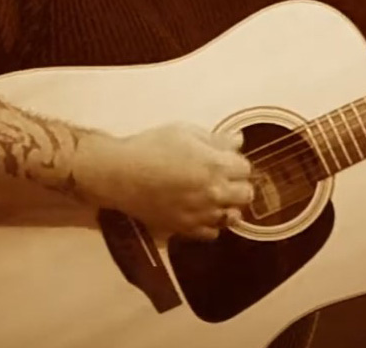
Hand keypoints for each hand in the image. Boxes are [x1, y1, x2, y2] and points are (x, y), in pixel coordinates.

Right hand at [86, 123, 254, 240]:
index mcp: (216, 165)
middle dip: (237, 184)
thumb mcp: (182, 131)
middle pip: (246, 194)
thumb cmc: (149, 147)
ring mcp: (202, 214)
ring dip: (227, 205)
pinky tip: (199, 211)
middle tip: (219, 177)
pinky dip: (210, 223)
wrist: (119, 174)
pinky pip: (212, 233)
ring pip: (232, 216)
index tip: (222, 159)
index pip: (246, 168)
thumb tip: (237, 141)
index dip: (234, 162)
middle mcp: (215, 193)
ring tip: (211, 196)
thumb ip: (214, 139)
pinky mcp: (187, 229)